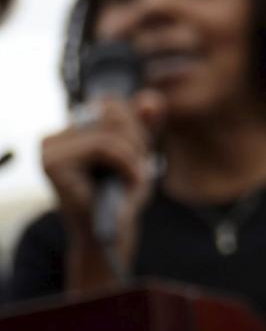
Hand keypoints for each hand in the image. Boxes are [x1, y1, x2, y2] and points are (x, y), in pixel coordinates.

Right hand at [40, 93, 164, 269]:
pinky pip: (104, 147)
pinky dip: (128, 164)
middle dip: (137, 140)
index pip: (110, 103)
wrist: (111, 231)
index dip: (135, 125)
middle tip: (138, 169)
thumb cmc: (122, 192)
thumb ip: (144, 121)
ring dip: (134, 155)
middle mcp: (54, 136)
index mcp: (70, 130)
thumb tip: (151, 98)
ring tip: (134, 177)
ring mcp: (48, 148)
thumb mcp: (139, 149)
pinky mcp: (53, 162)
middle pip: (111, 112)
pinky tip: (130, 182)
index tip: (139, 154)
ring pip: (111, 131)